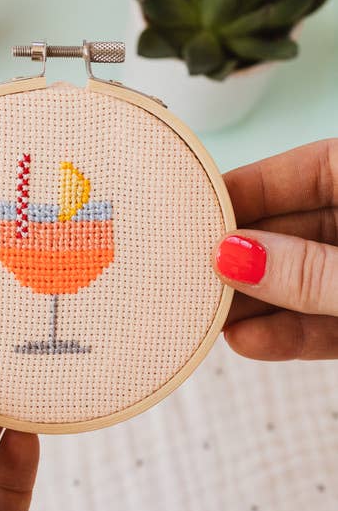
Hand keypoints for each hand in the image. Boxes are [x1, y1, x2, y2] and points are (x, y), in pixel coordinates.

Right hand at [213, 139, 337, 359]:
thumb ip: (310, 270)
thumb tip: (233, 257)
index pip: (309, 169)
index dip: (249, 188)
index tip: (194, 209)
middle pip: (298, 230)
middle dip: (243, 255)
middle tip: (186, 272)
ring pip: (307, 280)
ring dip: (258, 302)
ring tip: (205, 316)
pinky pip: (328, 320)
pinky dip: (291, 332)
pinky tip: (247, 340)